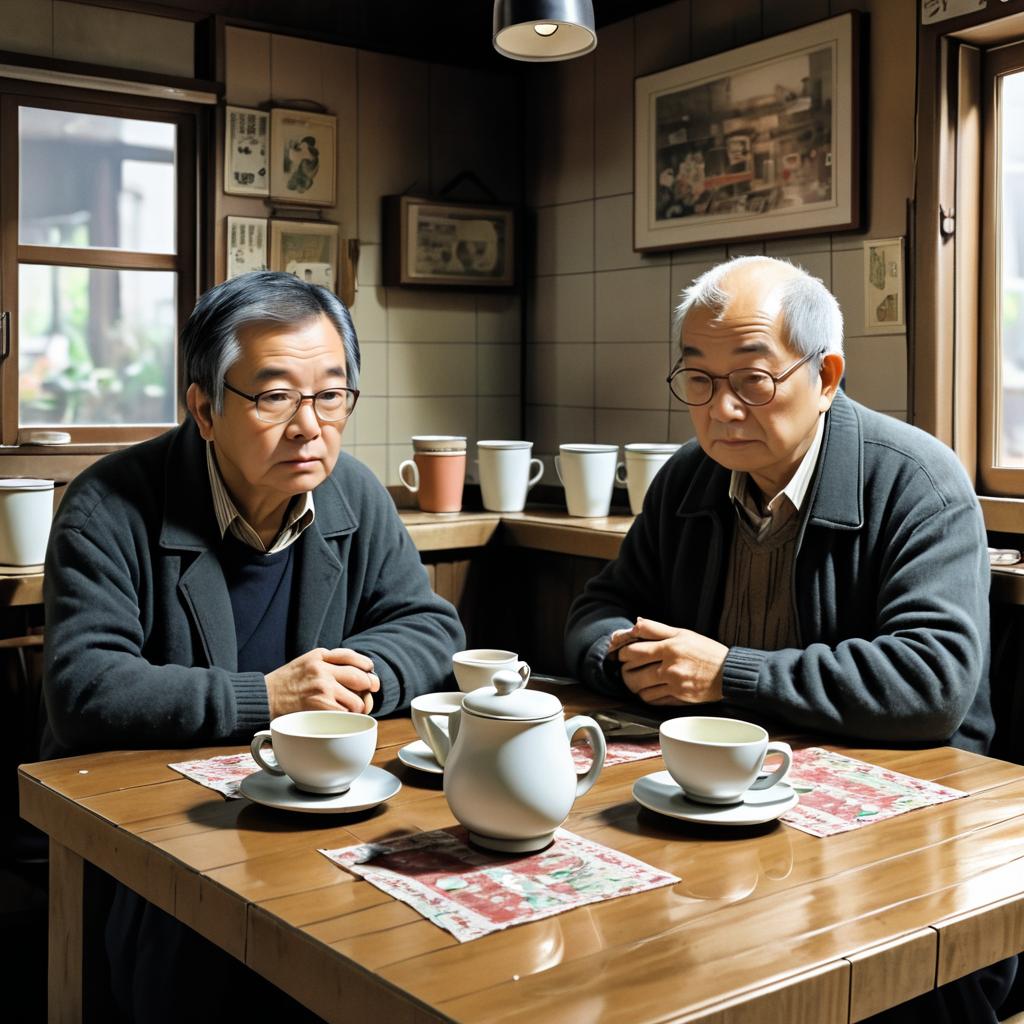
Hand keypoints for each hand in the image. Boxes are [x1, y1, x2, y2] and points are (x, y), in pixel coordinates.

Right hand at [265, 648, 379, 716]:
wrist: (263, 698)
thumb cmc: (284, 683)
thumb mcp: (305, 662)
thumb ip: (327, 662)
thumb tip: (357, 670)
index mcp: (319, 656)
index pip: (352, 657)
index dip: (366, 666)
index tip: (369, 672)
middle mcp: (322, 670)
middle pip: (360, 678)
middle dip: (369, 687)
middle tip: (368, 692)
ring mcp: (323, 689)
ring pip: (357, 700)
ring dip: (357, 708)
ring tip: (349, 709)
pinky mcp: (321, 707)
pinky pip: (346, 714)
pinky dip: (347, 718)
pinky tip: (340, 717)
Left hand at [610, 618, 727, 705]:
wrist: (729, 673)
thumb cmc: (706, 651)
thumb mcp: (682, 633)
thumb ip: (656, 628)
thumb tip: (635, 623)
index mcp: (669, 648)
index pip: (633, 651)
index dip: (621, 653)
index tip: (621, 654)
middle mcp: (670, 667)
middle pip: (632, 672)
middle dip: (624, 670)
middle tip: (626, 668)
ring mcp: (674, 684)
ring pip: (640, 689)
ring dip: (634, 685)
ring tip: (635, 680)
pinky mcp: (678, 698)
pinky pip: (653, 700)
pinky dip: (647, 696)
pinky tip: (649, 690)